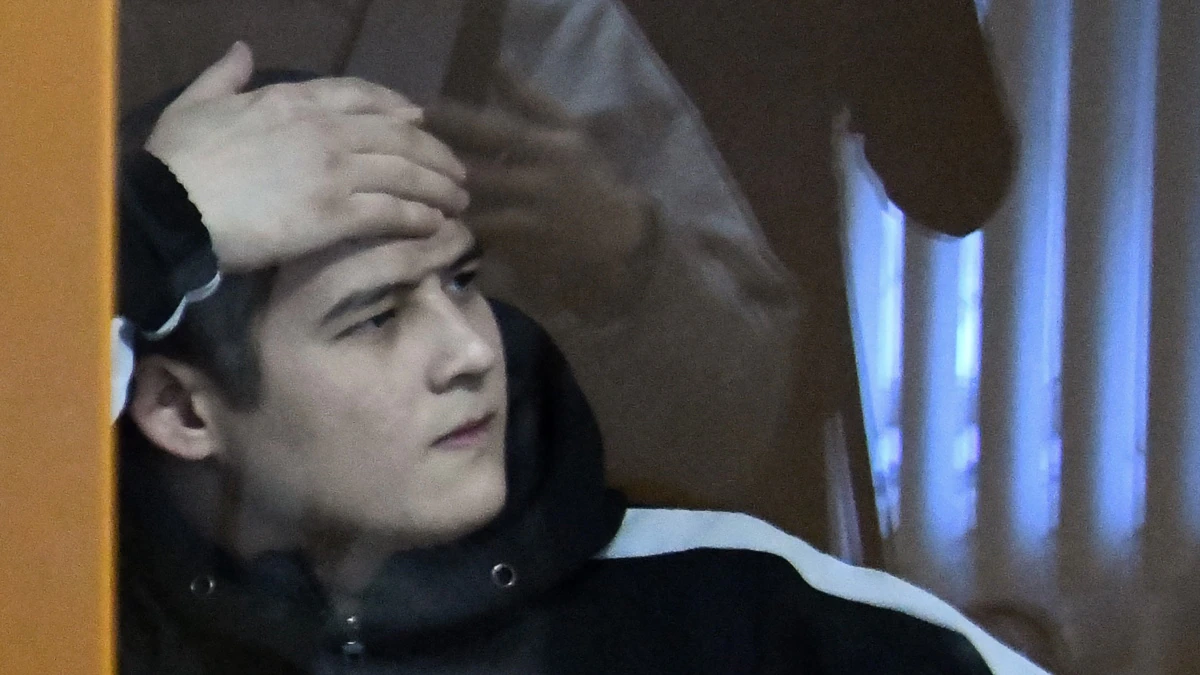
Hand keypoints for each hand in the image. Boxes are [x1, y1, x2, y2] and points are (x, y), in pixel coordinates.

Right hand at [145, 42, 469, 271]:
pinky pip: (392, 211)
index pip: (362, 96)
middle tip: (457, 172)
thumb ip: (224, 76)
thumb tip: (240, 49)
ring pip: (404, 172)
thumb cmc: (177, 160)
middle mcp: (324, 129)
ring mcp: (333, 170)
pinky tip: (436, 226)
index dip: (398, 108)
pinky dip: (420, 217)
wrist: (171, 208)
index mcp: (294, 100)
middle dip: (434, 153)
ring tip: (459, 202)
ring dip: (439, 187)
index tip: (420, 120)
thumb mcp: (196, 104)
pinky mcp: (335, 213)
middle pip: (399, 134)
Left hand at [424, 66, 652, 305]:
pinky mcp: (525, 252)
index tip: (419, 110)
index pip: (494, 129)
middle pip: (479, 173)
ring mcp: (531, 220)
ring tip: (410, 192)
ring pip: (478, 212)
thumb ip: (530, 100)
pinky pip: (485, 242)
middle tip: (402, 155)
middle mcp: (537, 183)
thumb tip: (496, 65)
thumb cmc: (587, 175)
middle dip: (439, 165)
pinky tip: (433, 225)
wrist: (617, 234)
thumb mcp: (568, 131)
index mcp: (547, 147)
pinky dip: (459, 233)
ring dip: (445, 203)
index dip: (455, 119)